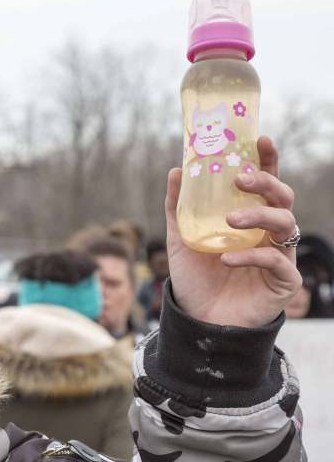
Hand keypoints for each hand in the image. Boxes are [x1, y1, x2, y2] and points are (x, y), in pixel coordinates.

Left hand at [165, 136, 300, 327]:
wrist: (197, 322)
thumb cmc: (195, 279)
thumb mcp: (180, 239)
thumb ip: (179, 207)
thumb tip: (176, 170)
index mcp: (250, 220)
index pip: (265, 185)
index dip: (268, 161)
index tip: (261, 139)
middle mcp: (268, 234)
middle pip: (283, 198)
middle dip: (266, 183)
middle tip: (241, 179)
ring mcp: (280, 256)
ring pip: (285, 224)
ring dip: (258, 216)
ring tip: (229, 221)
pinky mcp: (283, 281)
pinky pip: (276, 260)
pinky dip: (250, 256)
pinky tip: (226, 259)